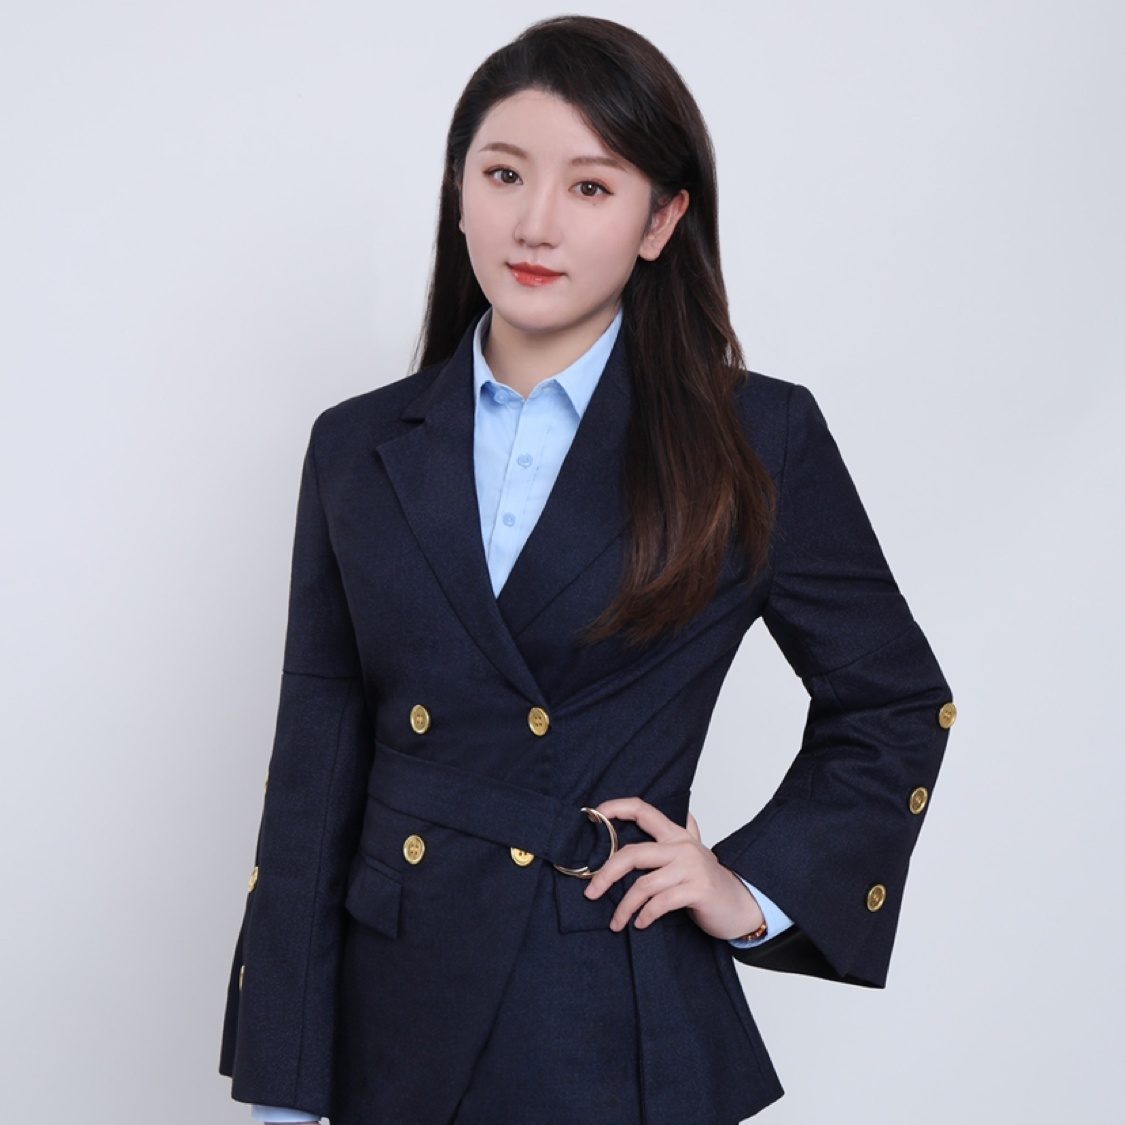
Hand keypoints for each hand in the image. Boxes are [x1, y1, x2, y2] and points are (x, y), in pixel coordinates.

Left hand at [582, 797, 764, 940]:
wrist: (743, 906)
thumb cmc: (710, 882)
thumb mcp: (693, 853)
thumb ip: (679, 835)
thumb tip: (666, 815)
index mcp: (677, 835)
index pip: (643, 810)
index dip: (617, 808)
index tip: (595, 814)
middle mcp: (683, 846)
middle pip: (632, 854)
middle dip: (606, 874)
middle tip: (591, 892)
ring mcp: (691, 867)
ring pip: (643, 884)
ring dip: (624, 907)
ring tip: (617, 922)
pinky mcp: (697, 890)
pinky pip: (660, 903)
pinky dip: (645, 915)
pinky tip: (640, 923)